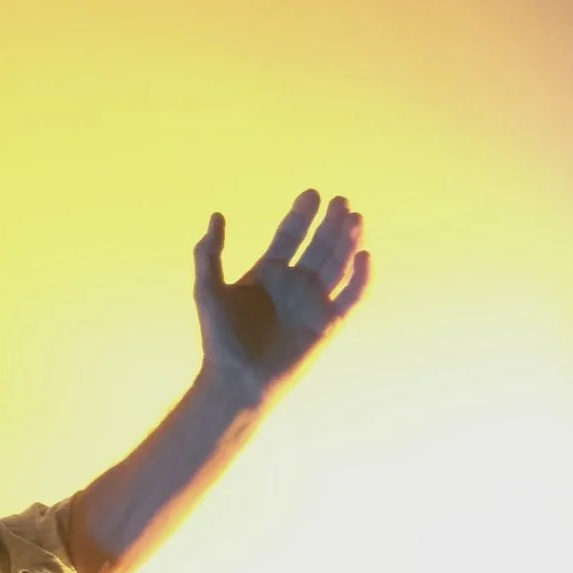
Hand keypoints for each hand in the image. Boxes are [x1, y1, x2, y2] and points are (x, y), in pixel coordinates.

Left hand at [194, 189, 370, 408]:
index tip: (311, 194)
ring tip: (354, 217)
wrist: (237, 378)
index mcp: (267, 273)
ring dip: (347, 241)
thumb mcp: (208, 289)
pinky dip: (360, 277)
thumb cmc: (219, 337)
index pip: (289, 237)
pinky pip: (351, 296)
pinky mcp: (328, 323)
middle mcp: (293, 284)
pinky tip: (363, 254)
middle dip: (329, 223)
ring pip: (337, 265)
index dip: (300, 216)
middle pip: (318, 246)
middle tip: (339, 199)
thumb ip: (210, 254)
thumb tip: (216, 216)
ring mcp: (313, 302)